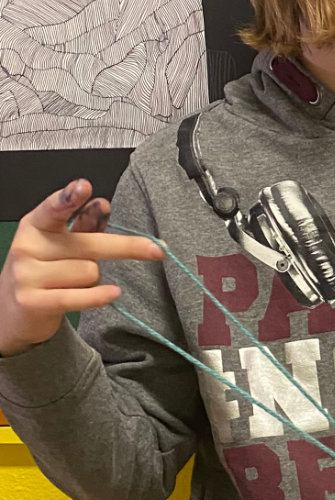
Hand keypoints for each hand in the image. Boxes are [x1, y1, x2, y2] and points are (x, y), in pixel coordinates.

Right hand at [0, 181, 163, 357]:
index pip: (54, 209)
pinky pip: (79, 296)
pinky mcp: (32, 301)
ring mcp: (27, 275)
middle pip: (89, 244)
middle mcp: (27, 247)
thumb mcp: (59, 244)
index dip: (69, 198)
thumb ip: (83, 225)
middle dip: (126, 248)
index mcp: (35, 226)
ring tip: (73, 284)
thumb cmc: (42, 271)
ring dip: (93, 280)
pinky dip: (98, 296)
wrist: (12, 312)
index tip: (84, 187)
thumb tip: (102, 204)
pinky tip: (113, 293)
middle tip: (156, 250)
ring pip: (89, 272)